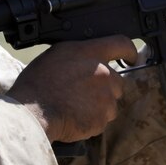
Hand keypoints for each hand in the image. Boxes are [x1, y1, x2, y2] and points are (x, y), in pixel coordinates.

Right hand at [7, 35, 137, 142]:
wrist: (32, 112)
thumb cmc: (37, 84)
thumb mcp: (57, 55)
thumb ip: (80, 54)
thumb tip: (88, 58)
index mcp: (91, 53)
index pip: (121, 44)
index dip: (129, 51)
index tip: (133, 57)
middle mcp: (103, 73)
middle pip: (117, 80)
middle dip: (106, 87)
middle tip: (84, 93)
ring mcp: (105, 97)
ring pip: (111, 102)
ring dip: (100, 105)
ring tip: (76, 106)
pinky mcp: (102, 118)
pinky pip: (102, 120)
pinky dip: (92, 120)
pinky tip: (75, 117)